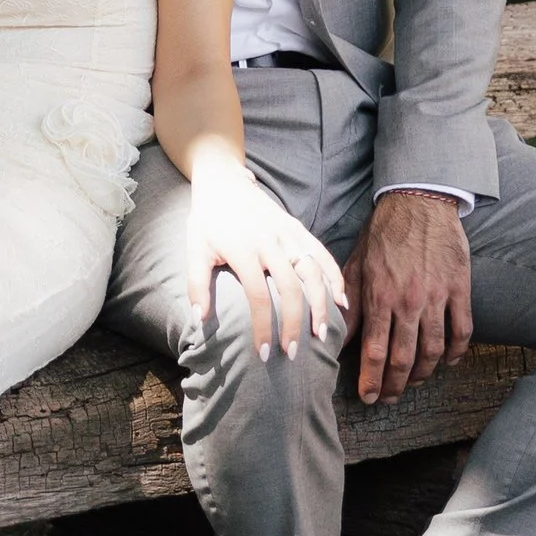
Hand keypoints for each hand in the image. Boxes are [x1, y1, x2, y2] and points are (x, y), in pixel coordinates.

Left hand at [186, 152, 349, 363]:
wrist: (224, 182)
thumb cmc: (207, 221)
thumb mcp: (194, 250)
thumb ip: (197, 285)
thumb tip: (199, 320)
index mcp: (244, 250)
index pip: (259, 296)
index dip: (263, 327)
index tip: (263, 353)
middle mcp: (270, 242)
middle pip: (291, 288)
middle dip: (294, 323)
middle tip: (292, 353)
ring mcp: (287, 234)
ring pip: (312, 272)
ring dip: (321, 304)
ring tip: (322, 334)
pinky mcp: (298, 228)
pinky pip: (321, 253)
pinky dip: (334, 277)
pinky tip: (341, 301)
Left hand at [345, 189, 473, 400]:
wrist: (419, 201)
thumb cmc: (383, 233)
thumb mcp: (355, 266)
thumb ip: (347, 304)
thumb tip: (332, 336)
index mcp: (379, 296)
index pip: (373, 351)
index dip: (371, 380)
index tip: (368, 397)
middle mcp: (408, 301)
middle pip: (404, 358)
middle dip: (395, 386)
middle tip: (389, 398)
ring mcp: (437, 296)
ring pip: (434, 350)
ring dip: (424, 374)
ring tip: (414, 383)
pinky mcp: (460, 289)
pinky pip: (462, 330)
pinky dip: (456, 352)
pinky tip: (448, 361)